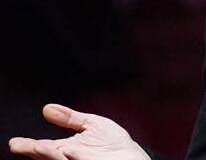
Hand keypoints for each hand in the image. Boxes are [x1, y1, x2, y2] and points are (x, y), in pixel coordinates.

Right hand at [8, 104, 149, 159]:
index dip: (27, 146)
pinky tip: (70, 151)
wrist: (134, 157)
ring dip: (52, 156)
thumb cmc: (113, 144)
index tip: (15, 143)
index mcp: (65, 149)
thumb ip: (70, 118)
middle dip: (38, 152)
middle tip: (31, 145)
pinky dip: (75, 158)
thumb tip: (47, 108)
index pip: (43, 148)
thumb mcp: (91, 125)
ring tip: (41, 147)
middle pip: (48, 157)